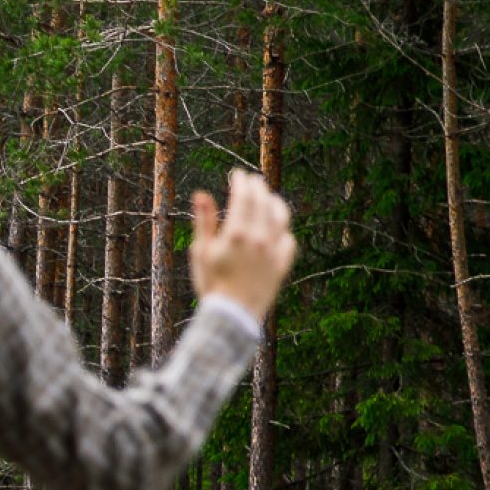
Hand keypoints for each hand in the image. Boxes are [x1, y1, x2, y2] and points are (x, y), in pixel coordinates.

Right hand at [190, 170, 297, 323]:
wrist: (232, 314)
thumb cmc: (211, 283)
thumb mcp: (201, 251)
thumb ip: (204, 221)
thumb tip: (201, 194)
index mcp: (236, 232)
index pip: (244, 197)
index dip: (241, 182)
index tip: (237, 174)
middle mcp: (259, 238)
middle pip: (263, 202)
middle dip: (258, 187)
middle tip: (253, 180)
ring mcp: (274, 251)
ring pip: (280, 217)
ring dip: (274, 203)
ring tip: (269, 197)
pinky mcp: (282, 264)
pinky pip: (288, 239)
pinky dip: (283, 228)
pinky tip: (277, 227)